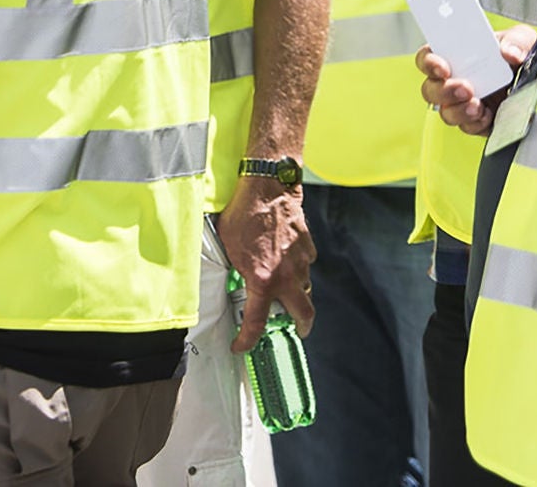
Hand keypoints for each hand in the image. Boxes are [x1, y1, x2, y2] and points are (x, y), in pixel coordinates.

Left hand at [217, 177, 315, 349]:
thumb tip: (230, 281)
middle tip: (296, 330)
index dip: (247, 340)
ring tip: (285, 292)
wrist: (268, 189)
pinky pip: (305, 266)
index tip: (241, 347)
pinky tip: (285, 260)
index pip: (256, 322)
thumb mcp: (227, 248)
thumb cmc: (242, 216)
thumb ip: (234, 270)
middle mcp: (287, 277)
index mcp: (263, 281)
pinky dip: (297, 269)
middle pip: (304, 316)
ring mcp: (302, 263)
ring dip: (297, 295)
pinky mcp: (309, 249)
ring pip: (305, 288)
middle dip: (301, 327)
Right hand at [417, 28, 532, 134]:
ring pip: (445, 112)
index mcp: (456, 57)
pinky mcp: (479, 122)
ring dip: (458, 111)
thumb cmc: (523, 57)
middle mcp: (454, 81)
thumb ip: (516, 40)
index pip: (427, 58)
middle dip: (444, 91)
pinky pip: (468, 127)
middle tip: (465, 88)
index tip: (442, 67)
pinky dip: (476, 123)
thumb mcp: (523, 40)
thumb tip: (509, 52)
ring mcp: (464, 104)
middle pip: (430, 89)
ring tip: (477, 106)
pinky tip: (489, 116)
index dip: (428, 63)